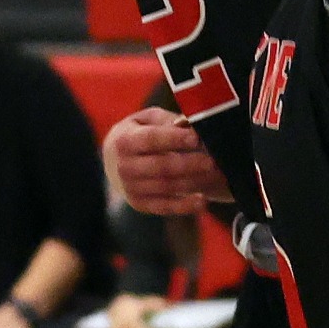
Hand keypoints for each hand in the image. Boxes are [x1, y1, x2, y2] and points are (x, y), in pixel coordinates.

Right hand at [102, 106, 229, 214]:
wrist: (113, 162)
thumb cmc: (138, 134)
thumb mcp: (147, 120)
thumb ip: (168, 121)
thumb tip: (188, 124)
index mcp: (124, 141)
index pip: (152, 139)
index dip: (175, 139)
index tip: (197, 137)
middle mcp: (124, 166)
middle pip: (162, 166)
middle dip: (190, 163)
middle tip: (213, 160)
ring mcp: (131, 188)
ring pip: (167, 186)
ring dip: (193, 182)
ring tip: (216, 175)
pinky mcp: (139, 204)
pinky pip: (165, 207)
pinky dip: (185, 205)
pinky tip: (203, 200)